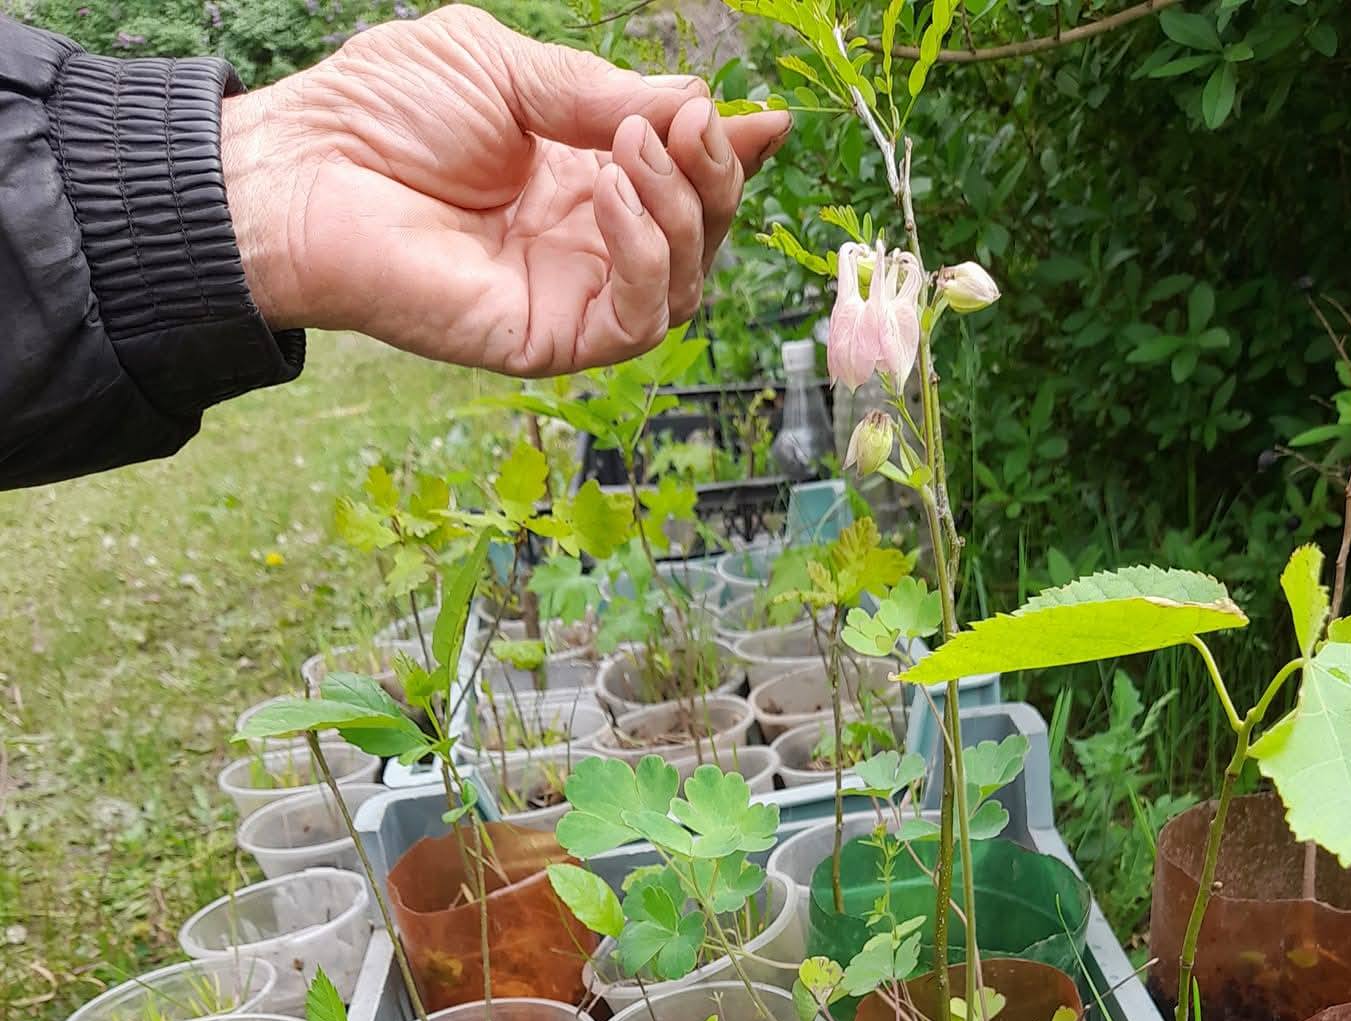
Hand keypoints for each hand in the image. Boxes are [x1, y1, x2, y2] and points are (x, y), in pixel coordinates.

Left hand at [220, 5, 789, 374]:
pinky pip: (636, 320)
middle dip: (715, 179)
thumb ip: (604, 93)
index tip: (767, 121)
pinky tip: (613, 199)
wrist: (303, 169)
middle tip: (691, 126)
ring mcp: (569, 296)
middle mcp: (582, 243)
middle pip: (698, 237)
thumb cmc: (381, 111)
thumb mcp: (508, 68)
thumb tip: (708, 109)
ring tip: (635, 149)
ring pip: (682, 285)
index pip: (680, 181)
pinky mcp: (548, 341)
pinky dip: (645, 257)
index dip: (730, 155)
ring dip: (684, 214)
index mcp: (577, 177)